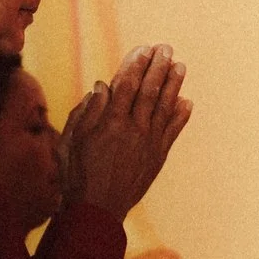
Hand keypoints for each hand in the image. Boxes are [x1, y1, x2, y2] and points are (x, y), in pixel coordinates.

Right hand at [60, 44, 190, 219]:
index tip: (144, 48)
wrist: (97, 210)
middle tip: (166, 48)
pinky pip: (172, 132)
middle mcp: (133, 130)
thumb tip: (102, 86)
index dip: (136, 64)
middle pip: (149, 91)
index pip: (127, 85)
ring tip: (180, 66)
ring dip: (173, 85)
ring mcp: (148, 144)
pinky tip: (187, 102)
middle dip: (158, 67)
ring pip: (164, 108)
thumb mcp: (72, 140)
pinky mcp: (157, 158)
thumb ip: (87, 112)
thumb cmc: (77, 174)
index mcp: (110, 122)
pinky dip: (180, 116)